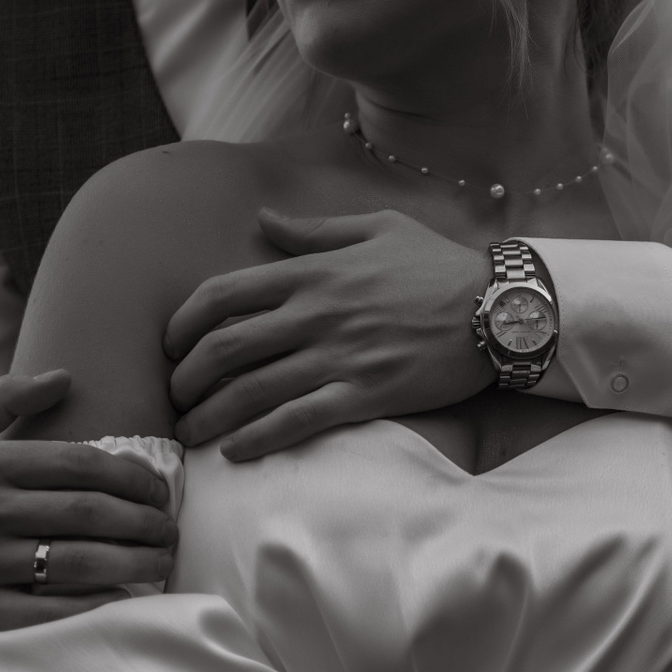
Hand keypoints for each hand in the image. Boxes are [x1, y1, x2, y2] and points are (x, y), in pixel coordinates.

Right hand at [0, 371, 177, 640]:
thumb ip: (3, 397)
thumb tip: (63, 376)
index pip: (77, 464)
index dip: (131, 476)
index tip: (159, 490)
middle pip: (86, 513)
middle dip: (144, 520)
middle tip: (171, 527)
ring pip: (75, 562)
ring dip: (133, 561)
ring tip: (163, 559)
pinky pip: (47, 612)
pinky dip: (94, 605)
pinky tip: (126, 597)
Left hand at [164, 209, 492, 460]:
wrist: (500, 307)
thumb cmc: (439, 265)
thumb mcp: (377, 229)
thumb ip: (314, 232)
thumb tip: (265, 221)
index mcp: (313, 272)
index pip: (222, 295)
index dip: (182, 324)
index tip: (171, 345)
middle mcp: (317, 314)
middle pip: (225, 349)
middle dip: (186, 379)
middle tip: (175, 397)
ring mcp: (340, 356)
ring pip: (252, 392)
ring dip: (210, 417)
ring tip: (190, 434)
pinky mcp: (366, 395)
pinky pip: (298, 420)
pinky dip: (259, 438)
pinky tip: (236, 450)